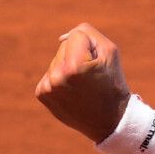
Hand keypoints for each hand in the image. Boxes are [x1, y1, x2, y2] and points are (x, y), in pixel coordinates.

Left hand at [34, 23, 130, 142]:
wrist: (109, 120)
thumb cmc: (112, 82)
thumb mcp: (109, 51)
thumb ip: (86, 32)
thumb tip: (61, 38)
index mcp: (75, 67)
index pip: (76, 35)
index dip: (91, 46)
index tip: (97, 65)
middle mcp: (57, 78)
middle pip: (64, 46)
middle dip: (78, 55)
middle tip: (91, 77)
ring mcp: (48, 88)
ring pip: (57, 59)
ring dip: (68, 66)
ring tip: (82, 85)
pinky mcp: (42, 95)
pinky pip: (50, 72)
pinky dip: (61, 78)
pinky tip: (72, 91)